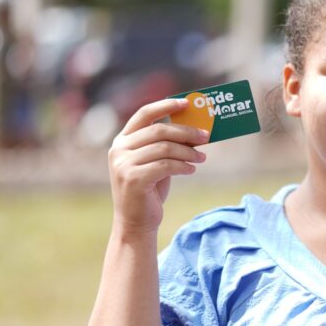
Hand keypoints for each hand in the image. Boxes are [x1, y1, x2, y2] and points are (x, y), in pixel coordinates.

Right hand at [107, 98, 208, 234]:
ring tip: (202, 157)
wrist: (136, 222)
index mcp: (123, 140)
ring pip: (165, 148)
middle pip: (159, 131)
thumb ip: (166, 145)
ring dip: (188, 151)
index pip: (144, 114)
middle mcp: (119, 149)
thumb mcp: (156, 162)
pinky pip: (166, 165)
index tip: (187, 103)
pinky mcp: (133, 179)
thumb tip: (194, 130)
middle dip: (186, 132)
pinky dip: (183, 166)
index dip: (165, 105)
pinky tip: (192, 169)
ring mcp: (124, 164)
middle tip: (206, 136)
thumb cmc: (150, 190)